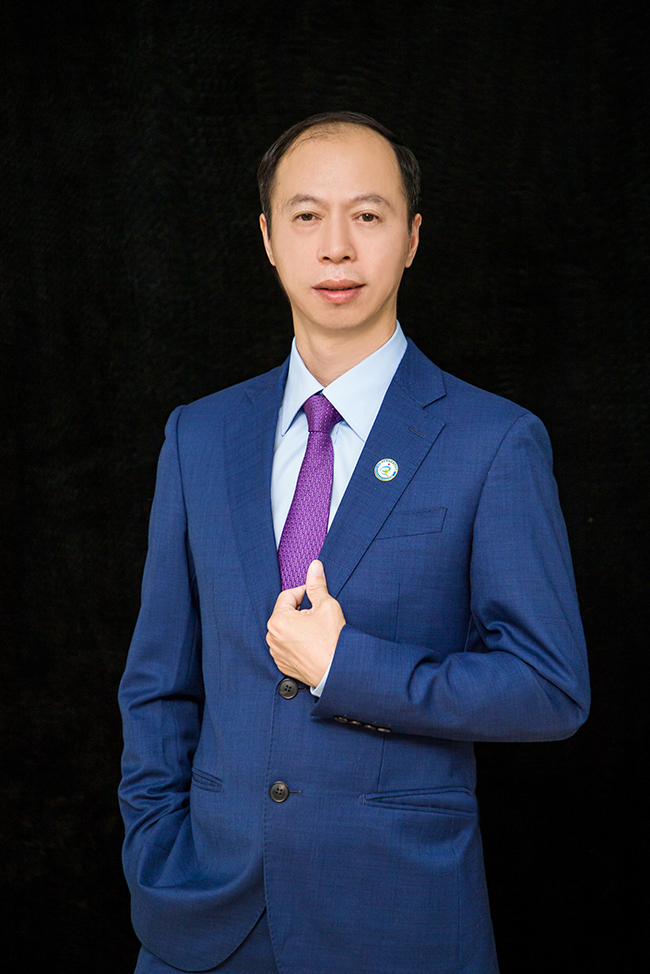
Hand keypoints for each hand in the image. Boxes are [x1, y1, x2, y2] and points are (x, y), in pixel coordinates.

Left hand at [266, 560, 345, 686]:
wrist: (338, 672)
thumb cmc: (332, 640)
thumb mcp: (326, 605)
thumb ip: (317, 584)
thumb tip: (314, 566)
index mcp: (278, 620)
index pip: (288, 595)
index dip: (304, 592)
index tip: (317, 597)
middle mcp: (272, 637)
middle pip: (285, 613)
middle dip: (301, 611)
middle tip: (319, 616)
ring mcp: (277, 653)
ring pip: (286, 630)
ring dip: (298, 627)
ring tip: (317, 632)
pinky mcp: (283, 664)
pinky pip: (287, 646)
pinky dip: (297, 642)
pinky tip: (313, 644)